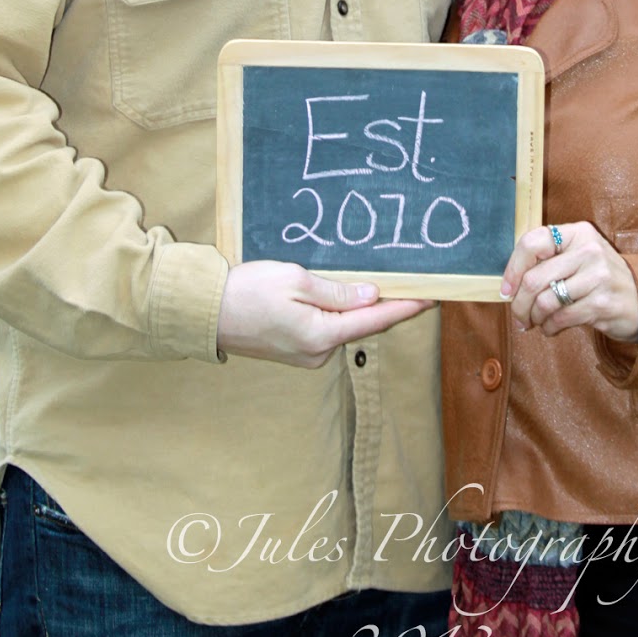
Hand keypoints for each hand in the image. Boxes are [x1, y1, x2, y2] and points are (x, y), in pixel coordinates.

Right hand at [216, 260, 433, 367]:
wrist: (204, 312)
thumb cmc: (247, 291)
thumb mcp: (295, 281)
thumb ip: (338, 292)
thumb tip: (372, 296)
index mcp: (322, 335)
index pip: (376, 320)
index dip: (407, 307)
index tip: (432, 297)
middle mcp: (318, 353)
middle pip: (362, 325)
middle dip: (384, 305)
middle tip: (408, 281)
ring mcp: (306, 356)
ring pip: (343, 327)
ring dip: (356, 308)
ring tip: (371, 283)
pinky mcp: (295, 351)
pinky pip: (326, 330)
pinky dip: (335, 314)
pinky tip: (337, 297)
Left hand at [501, 222, 637, 341]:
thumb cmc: (599, 278)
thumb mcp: (579, 256)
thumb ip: (549, 260)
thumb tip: (509, 285)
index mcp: (577, 233)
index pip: (532, 242)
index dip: (512, 268)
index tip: (506, 290)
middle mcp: (588, 251)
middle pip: (534, 278)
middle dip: (519, 304)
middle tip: (519, 316)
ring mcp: (597, 277)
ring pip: (545, 302)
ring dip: (534, 318)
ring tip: (535, 323)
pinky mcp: (602, 303)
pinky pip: (560, 318)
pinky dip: (549, 328)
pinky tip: (551, 328)